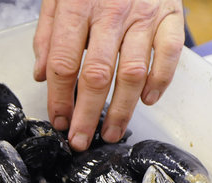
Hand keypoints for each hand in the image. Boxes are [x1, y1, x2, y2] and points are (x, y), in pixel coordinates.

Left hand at [33, 0, 184, 150]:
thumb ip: (48, 33)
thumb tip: (41, 74)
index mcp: (77, 6)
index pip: (63, 63)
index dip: (59, 98)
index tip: (58, 120)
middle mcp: (111, 12)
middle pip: (95, 75)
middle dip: (86, 114)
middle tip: (80, 140)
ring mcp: (143, 14)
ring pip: (131, 73)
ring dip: (121, 109)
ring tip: (110, 132)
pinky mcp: (170, 13)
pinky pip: (167, 54)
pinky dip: (160, 81)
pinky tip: (147, 100)